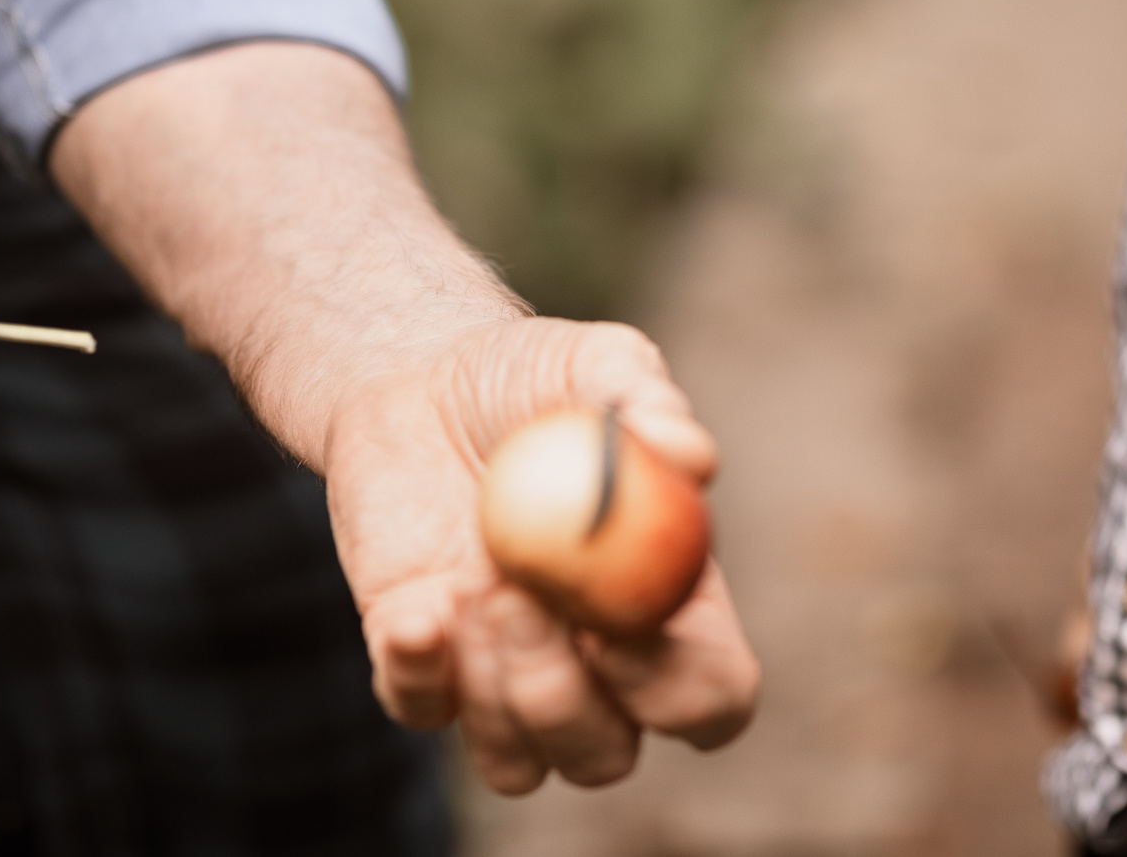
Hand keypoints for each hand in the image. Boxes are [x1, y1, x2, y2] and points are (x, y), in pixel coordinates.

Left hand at [327, 316, 760, 793]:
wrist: (416, 376)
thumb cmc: (531, 377)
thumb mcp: (595, 364)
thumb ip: (648, 402)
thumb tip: (691, 459)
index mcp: (665, 603)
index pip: (710, 697)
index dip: (683, 692)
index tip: (624, 626)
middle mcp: (590, 662)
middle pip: (605, 755)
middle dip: (566, 704)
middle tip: (525, 604)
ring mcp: (500, 673)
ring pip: (516, 761)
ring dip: (497, 690)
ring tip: (477, 583)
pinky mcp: (420, 662)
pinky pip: (420, 711)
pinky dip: (417, 675)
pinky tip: (417, 610)